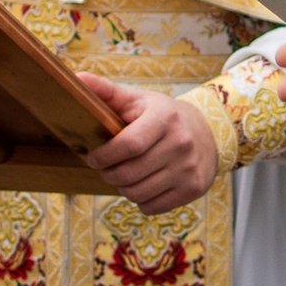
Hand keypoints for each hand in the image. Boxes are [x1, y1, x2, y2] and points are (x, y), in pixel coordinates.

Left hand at [80, 72, 219, 213]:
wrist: (208, 133)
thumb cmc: (162, 116)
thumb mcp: (138, 100)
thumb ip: (106, 91)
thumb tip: (77, 78)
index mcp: (164, 118)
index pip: (129, 145)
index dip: (105, 156)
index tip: (94, 158)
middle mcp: (181, 143)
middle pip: (129, 173)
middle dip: (108, 175)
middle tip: (105, 169)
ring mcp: (189, 168)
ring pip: (138, 193)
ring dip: (123, 188)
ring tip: (123, 176)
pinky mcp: (193, 189)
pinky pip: (153, 207)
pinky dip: (141, 201)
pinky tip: (143, 185)